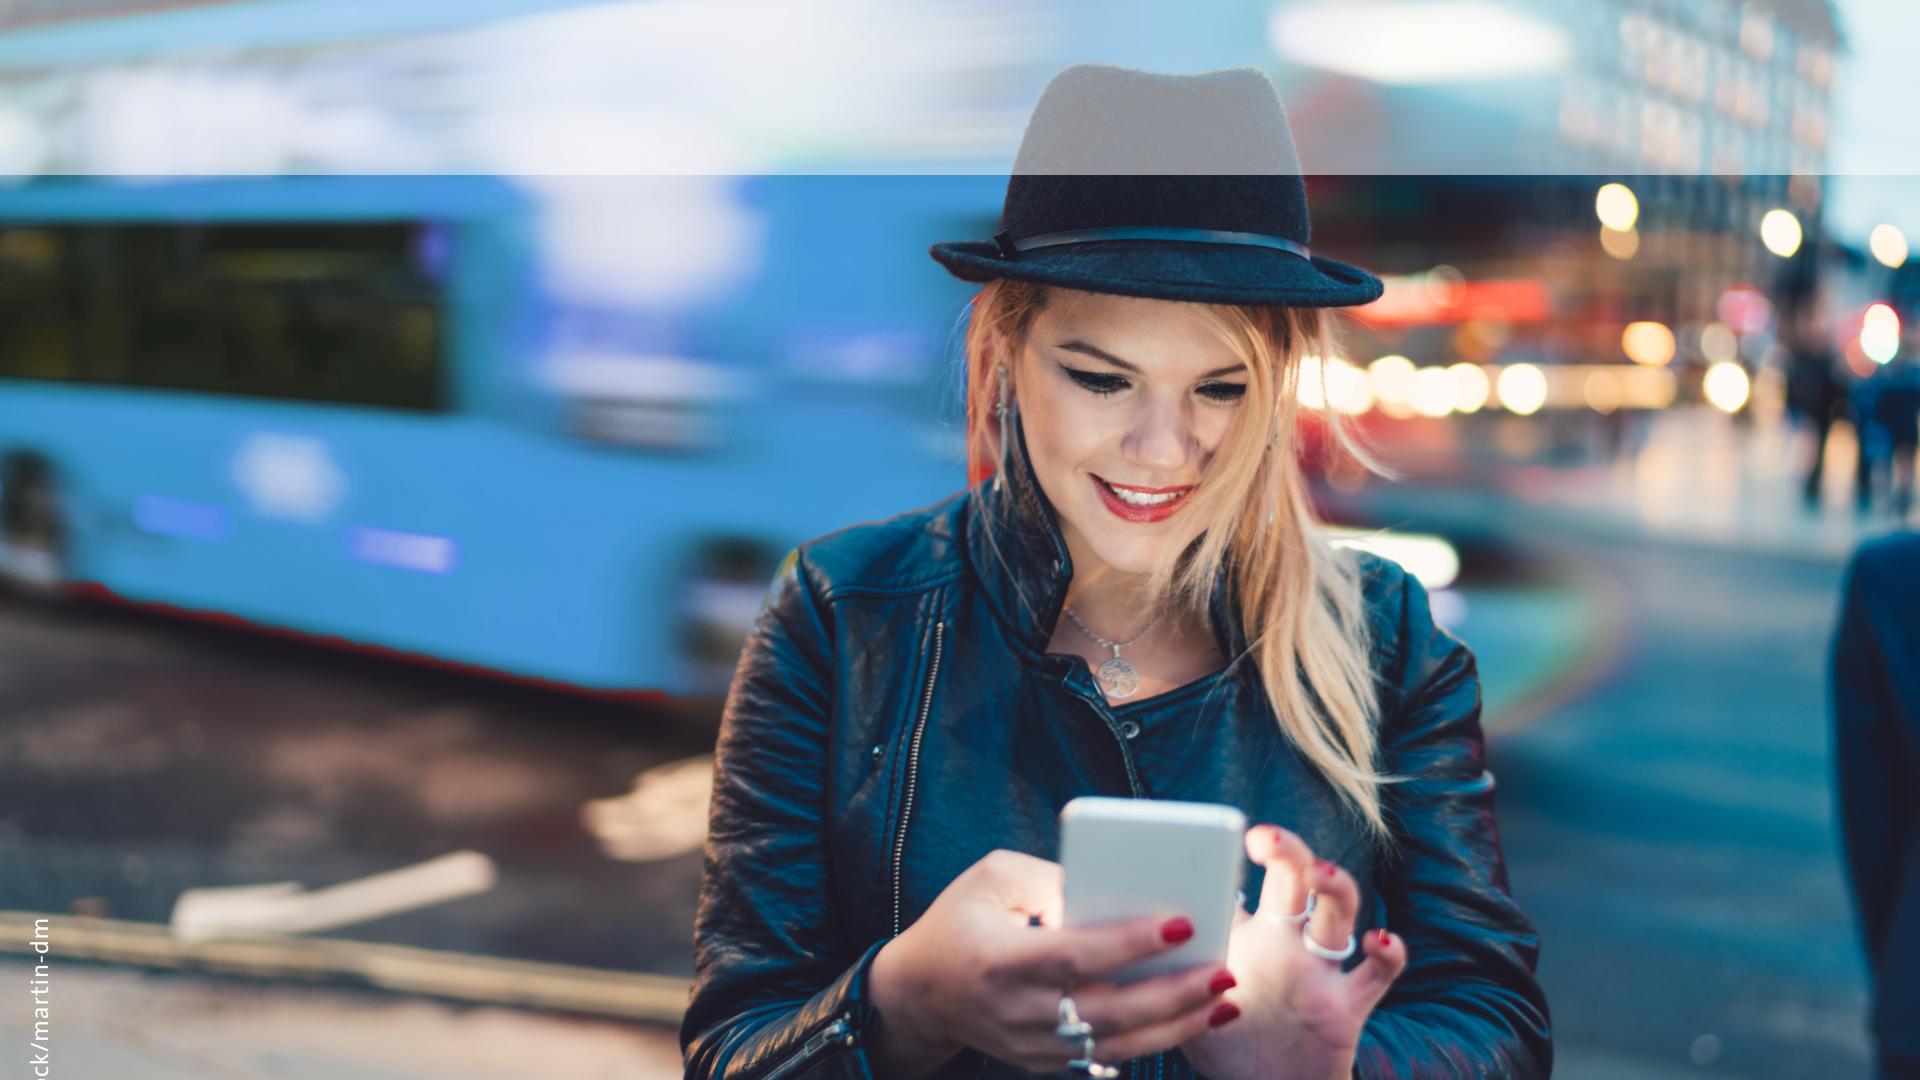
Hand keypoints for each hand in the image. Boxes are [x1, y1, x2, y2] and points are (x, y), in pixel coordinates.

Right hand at [868, 849, 1241, 1076]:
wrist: (919, 992)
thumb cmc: (961, 919)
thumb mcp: (993, 878)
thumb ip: (1053, 878)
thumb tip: (1119, 885)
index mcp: (999, 959)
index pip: (1075, 953)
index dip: (1130, 942)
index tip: (1183, 921)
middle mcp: (1015, 1011)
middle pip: (1106, 1009)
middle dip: (1173, 991)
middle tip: (1224, 969)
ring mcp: (1029, 1045)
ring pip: (1115, 1042)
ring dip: (1177, 1024)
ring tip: (1225, 999)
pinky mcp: (1042, 1062)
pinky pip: (1106, 1056)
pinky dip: (1154, 1040)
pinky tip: (1194, 1020)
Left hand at [1178, 826, 1407, 1079]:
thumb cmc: (1220, 1044)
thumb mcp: (1185, 1004)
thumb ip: (1171, 970)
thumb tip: (1141, 930)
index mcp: (1243, 934)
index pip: (1241, 880)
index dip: (1229, 858)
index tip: (1213, 840)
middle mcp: (1284, 942)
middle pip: (1294, 879)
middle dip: (1286, 850)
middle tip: (1264, 838)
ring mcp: (1319, 970)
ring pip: (1338, 912)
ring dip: (1335, 885)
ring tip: (1320, 872)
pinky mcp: (1347, 1006)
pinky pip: (1377, 975)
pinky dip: (1388, 954)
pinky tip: (1381, 940)